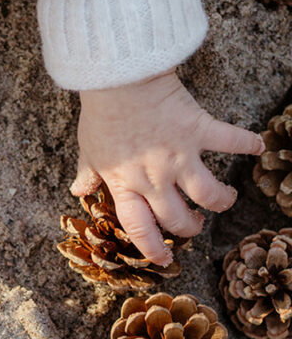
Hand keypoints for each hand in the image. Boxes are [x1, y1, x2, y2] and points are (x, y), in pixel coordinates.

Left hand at [75, 70, 263, 264]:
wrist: (119, 79)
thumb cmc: (101, 114)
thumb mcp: (88, 149)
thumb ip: (88, 173)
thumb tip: (78, 191)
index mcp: (126, 185)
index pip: (139, 228)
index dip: (152, 248)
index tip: (163, 258)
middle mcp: (155, 178)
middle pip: (178, 218)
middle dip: (189, 228)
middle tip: (193, 224)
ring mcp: (179, 156)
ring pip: (209, 194)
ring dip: (220, 201)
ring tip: (223, 199)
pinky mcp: (198, 130)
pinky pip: (230, 140)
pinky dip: (248, 143)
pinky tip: (258, 146)